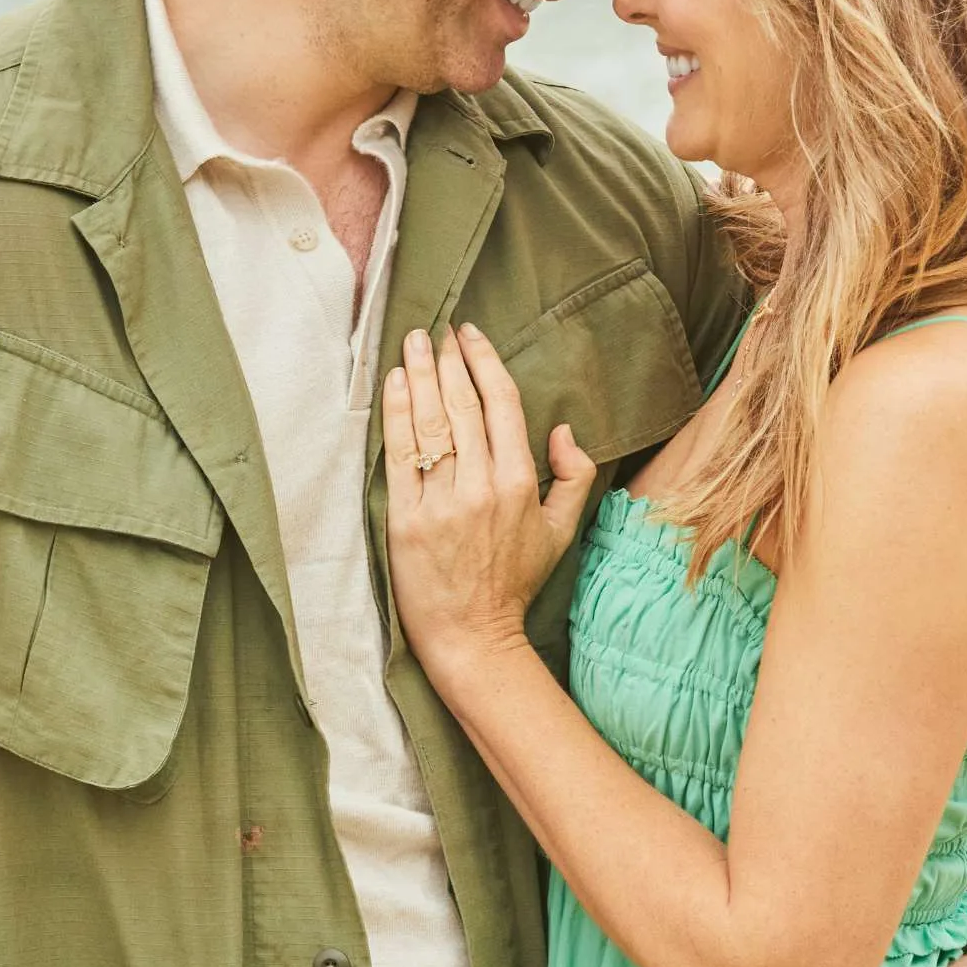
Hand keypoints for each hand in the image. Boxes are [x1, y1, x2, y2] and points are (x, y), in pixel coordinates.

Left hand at [383, 324, 597, 686]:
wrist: (473, 636)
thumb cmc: (515, 584)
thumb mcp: (560, 532)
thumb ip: (573, 477)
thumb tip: (562, 430)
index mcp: (520, 483)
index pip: (501, 404)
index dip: (484, 362)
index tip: (469, 335)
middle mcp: (482, 486)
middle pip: (463, 405)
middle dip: (447, 359)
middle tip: (436, 329)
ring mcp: (442, 502)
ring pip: (432, 423)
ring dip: (420, 374)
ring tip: (412, 341)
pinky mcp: (407, 519)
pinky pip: (400, 455)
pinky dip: (397, 414)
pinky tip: (394, 383)